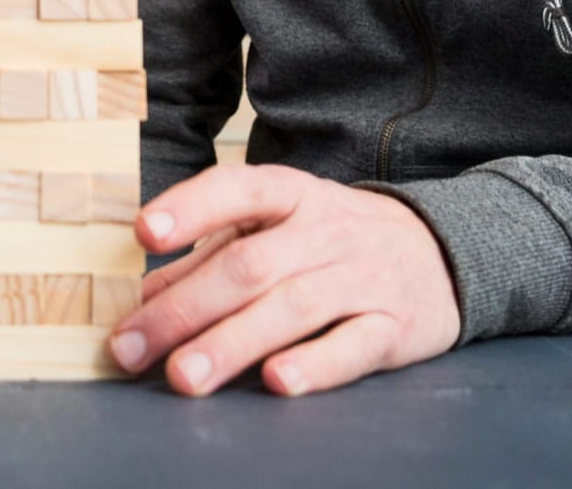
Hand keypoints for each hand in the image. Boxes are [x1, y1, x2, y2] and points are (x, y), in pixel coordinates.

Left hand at [108, 165, 460, 396]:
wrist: (439, 251)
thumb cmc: (332, 241)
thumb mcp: (276, 230)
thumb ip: (210, 259)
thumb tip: (143, 297)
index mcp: (292, 195)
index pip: (238, 190)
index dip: (190, 208)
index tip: (143, 232)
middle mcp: (326, 231)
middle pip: (250, 266)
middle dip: (185, 310)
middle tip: (131, 348)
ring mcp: (363, 277)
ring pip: (293, 308)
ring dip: (233, 344)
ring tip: (184, 376)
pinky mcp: (394, 327)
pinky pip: (354, 345)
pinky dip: (316, 365)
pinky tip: (277, 381)